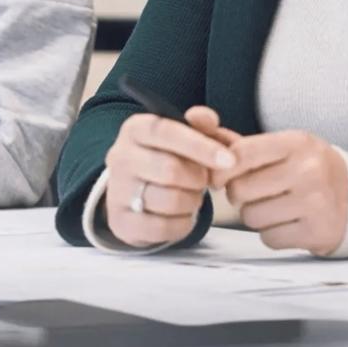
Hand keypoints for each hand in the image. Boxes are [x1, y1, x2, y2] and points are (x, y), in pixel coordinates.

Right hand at [104, 106, 237, 248]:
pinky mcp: (122, 222)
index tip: (229, 160)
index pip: (166, 132)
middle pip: (170, 170)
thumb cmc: (164, 157)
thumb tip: (209, 119)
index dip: (201, 146)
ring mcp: (117, 191)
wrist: (132, 191)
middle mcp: (120, 157)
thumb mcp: (181, 135)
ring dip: (193, 201)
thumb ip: (199, 125)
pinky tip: (182, 214)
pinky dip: (183, 223)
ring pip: (170, 200)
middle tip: (204, 179)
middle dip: (198, 178)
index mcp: (135, 129)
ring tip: (193, 195)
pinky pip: (163, 227)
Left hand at [212, 130, 347, 255]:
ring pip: (252, 217)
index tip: (218, 177)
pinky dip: (273, 234)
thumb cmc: (306, 170)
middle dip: (242, 196)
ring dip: (256, 216)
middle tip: (259, 192)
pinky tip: (289, 222)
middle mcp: (308, 169)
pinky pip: (269, 238)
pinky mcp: (317, 231)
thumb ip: (236, 141)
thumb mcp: (281, 149)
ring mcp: (315, 201)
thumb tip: (194, 118)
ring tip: (276, 206)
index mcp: (296, 142)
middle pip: (240, 191)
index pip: (241, 154)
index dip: (220, 169)